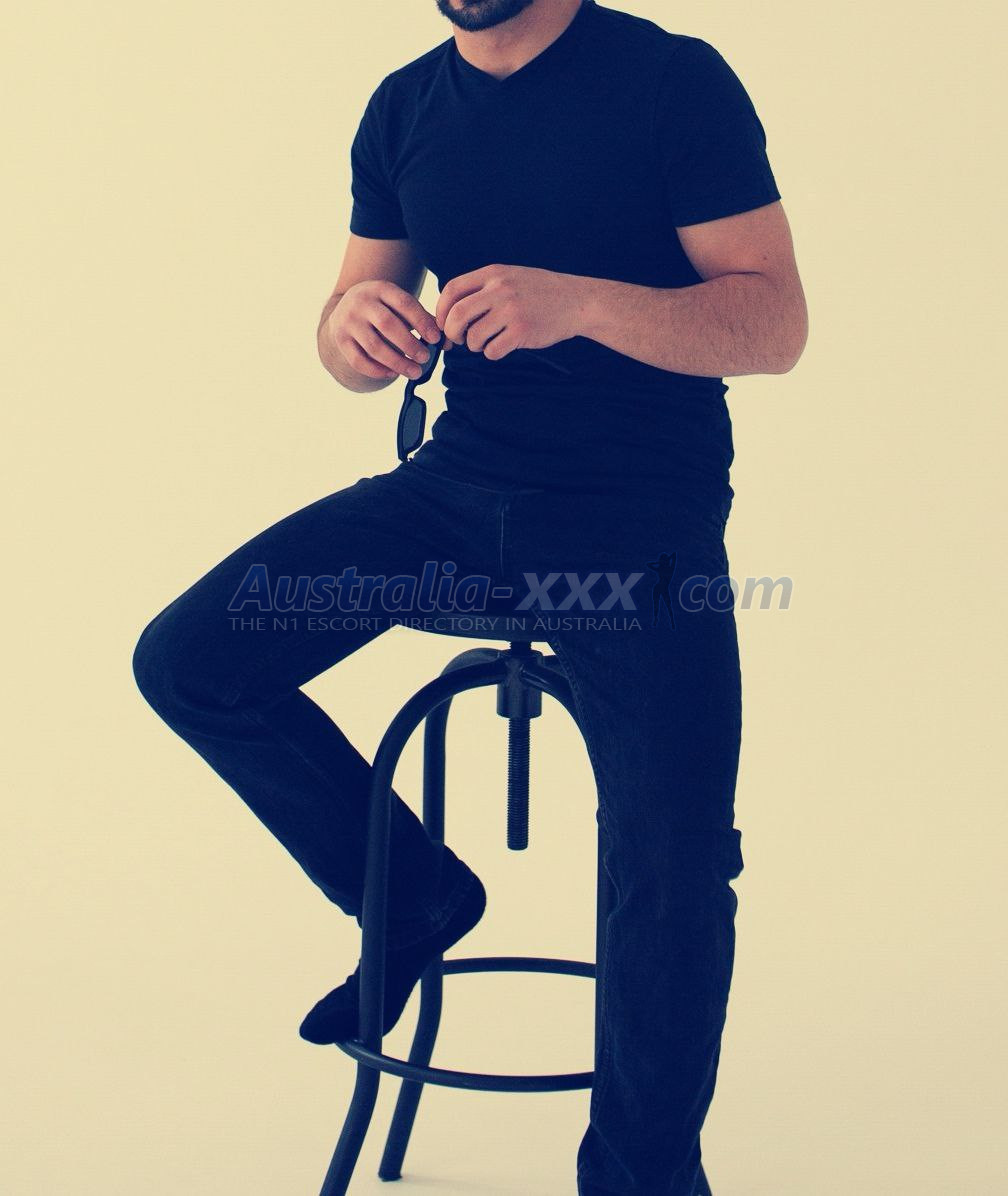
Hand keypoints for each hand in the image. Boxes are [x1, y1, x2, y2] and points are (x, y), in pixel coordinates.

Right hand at [329, 280, 441, 381]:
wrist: (345, 308)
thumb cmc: (384, 309)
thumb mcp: (400, 305)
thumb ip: (423, 320)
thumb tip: (447, 342)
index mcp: (381, 289)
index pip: (404, 303)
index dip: (422, 322)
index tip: (435, 339)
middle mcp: (362, 302)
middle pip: (387, 325)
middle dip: (409, 344)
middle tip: (425, 358)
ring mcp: (348, 321)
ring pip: (374, 346)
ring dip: (397, 362)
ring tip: (415, 371)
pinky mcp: (340, 340)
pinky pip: (358, 361)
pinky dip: (377, 371)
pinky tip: (393, 374)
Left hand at [435, 264, 585, 360]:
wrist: (576, 301)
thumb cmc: (540, 293)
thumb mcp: (510, 277)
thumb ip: (483, 288)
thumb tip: (451, 312)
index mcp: (493, 273)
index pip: (452, 290)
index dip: (441, 310)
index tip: (443, 323)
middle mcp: (500, 290)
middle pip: (457, 315)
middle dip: (452, 333)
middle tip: (458, 339)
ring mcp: (511, 311)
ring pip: (473, 337)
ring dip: (474, 345)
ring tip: (488, 341)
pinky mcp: (521, 331)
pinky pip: (492, 351)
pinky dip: (492, 353)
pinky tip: (504, 345)